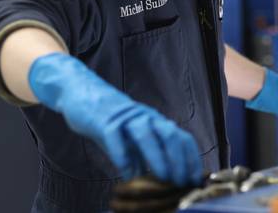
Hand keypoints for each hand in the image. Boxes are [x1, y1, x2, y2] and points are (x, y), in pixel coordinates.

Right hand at [28, 53, 202, 185]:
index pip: (181, 137)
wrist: (81, 93)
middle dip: (179, 160)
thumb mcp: (129, 140)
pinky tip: (127, 174)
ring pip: (146, 134)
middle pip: (169, 134)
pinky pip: (115, 136)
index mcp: (154, 121)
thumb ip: (142, 157)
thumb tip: (155, 184)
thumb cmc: (109, 120)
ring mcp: (124, 117)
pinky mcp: (104, 119)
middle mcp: (144, 116)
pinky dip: (123, 156)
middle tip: (182, 182)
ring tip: (163, 179)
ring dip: (158, 157)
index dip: (191, 158)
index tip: (196, 179)